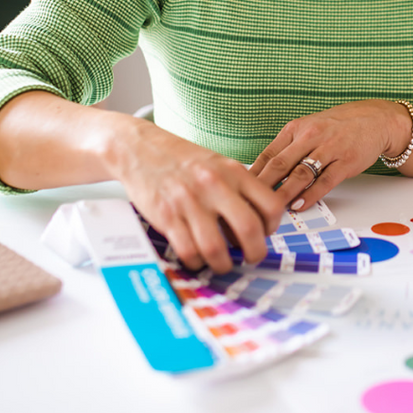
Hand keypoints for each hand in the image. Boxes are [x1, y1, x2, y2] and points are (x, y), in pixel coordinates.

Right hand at [104, 118, 286, 273]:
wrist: (140, 148)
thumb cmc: (181, 159)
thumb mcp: (218, 164)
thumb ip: (238, 189)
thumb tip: (255, 226)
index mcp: (232, 171)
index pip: (271, 205)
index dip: (273, 227)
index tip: (265, 234)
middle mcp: (214, 185)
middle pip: (249, 230)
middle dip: (254, 253)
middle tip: (250, 258)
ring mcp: (189, 201)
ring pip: (217, 248)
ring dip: (223, 264)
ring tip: (222, 263)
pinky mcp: (166, 215)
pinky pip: (188, 251)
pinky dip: (196, 262)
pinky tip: (197, 257)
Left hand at [250, 100, 412, 211]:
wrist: (374, 120)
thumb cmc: (337, 127)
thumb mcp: (308, 129)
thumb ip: (288, 149)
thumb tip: (263, 173)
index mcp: (295, 129)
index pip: (268, 154)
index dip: (253, 174)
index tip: (240, 190)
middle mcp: (310, 136)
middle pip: (280, 164)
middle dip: (262, 186)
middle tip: (249, 203)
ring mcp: (329, 148)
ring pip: (300, 174)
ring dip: (284, 194)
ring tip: (272, 209)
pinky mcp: (346, 161)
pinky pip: (325, 181)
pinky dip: (310, 195)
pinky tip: (300, 204)